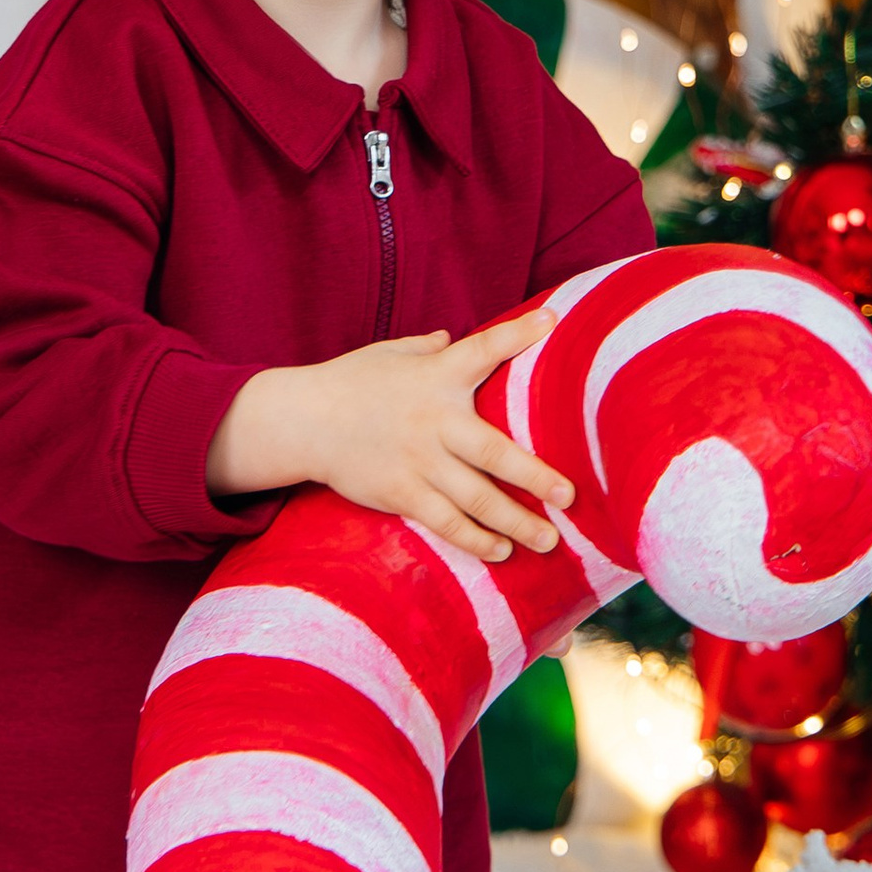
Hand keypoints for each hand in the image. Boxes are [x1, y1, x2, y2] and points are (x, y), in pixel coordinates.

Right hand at [208, 309, 572, 560]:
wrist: (302, 420)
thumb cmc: (351, 382)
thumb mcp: (389, 354)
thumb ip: (426, 348)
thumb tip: (450, 336)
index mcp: (436, 376)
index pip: (484, 349)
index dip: (519, 334)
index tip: (553, 322)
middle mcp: (435, 421)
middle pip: (496, 453)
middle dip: (537, 477)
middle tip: (569, 496)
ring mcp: (419, 462)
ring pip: (477, 499)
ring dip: (516, 522)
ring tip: (547, 540)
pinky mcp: (400, 493)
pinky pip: (445, 522)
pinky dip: (475, 539)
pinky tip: (500, 550)